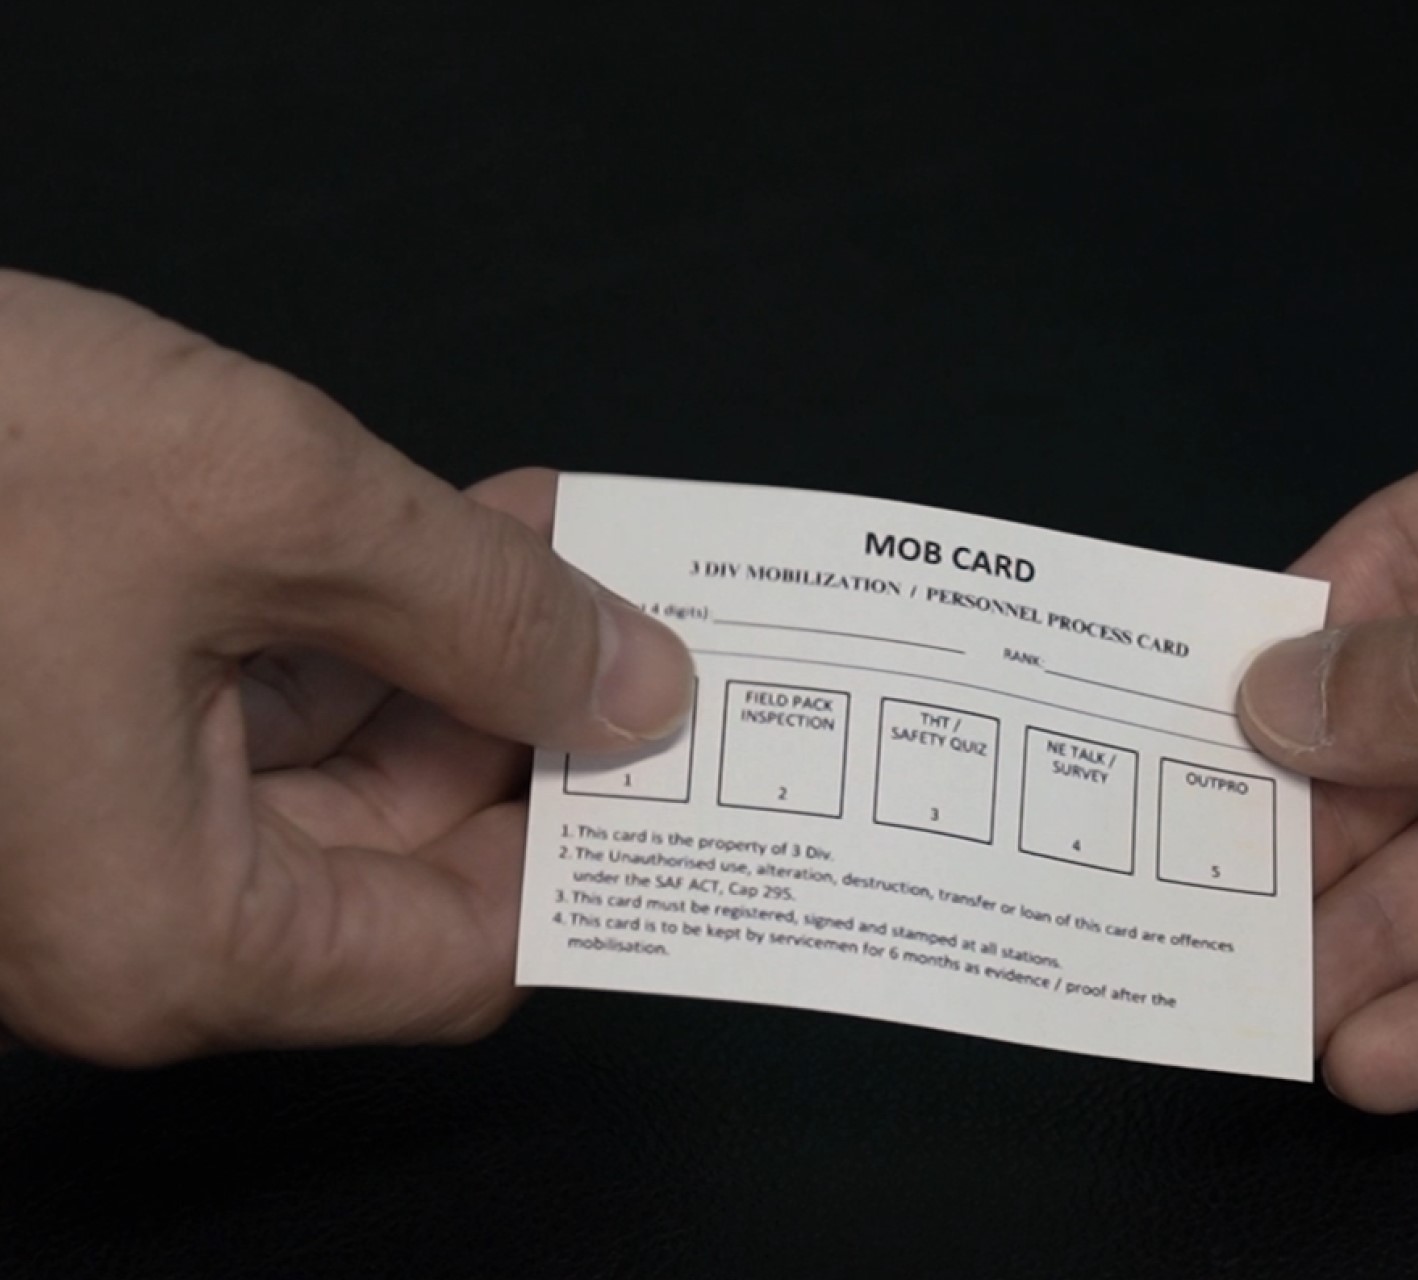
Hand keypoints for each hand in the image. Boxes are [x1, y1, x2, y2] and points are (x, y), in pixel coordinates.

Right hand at [0, 271, 691, 1062]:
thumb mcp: (266, 503)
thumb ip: (483, 609)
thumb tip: (637, 688)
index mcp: (176, 937)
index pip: (467, 954)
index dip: (595, 852)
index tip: (691, 757)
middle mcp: (126, 922)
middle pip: (413, 863)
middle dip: (535, 724)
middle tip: (650, 614)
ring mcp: (86, 831)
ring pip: (340, 776)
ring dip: (458, 656)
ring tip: (566, 541)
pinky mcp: (56, 739)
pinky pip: (252, 713)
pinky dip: (357, 631)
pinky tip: (446, 534)